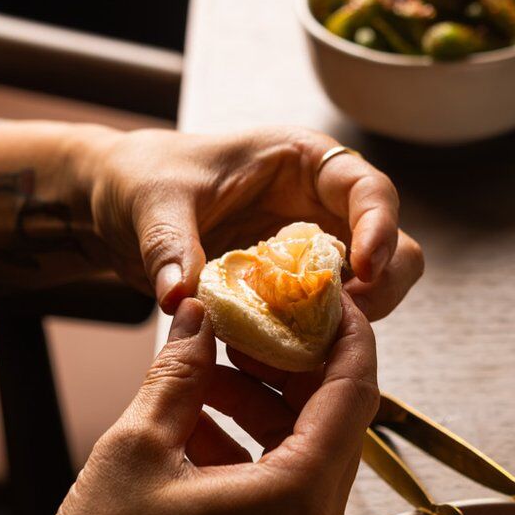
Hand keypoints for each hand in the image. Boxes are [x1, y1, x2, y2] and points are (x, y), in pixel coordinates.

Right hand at [6, 296, 378, 514]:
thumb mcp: (136, 451)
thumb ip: (177, 373)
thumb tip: (198, 317)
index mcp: (299, 495)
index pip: (355, 391)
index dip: (348, 334)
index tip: (329, 295)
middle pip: (333, 415)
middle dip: (294, 361)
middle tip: (254, 321)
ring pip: (304, 444)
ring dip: (262, 399)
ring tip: (206, 369)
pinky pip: (282, 476)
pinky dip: (249, 438)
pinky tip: (195, 417)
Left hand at [84, 126, 423, 317]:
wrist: (121, 206)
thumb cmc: (144, 179)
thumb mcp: (153, 203)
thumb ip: (170, 246)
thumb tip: (181, 296)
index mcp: (303, 163)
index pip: (370, 191)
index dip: (379, 228)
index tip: (363, 270)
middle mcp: (321, 207)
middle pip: (393, 248)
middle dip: (380, 287)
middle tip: (341, 317)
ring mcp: (313, 252)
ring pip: (371, 291)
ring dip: (349, 320)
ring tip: (305, 341)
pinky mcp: (294, 291)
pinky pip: (327, 319)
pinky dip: (316, 339)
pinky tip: (281, 352)